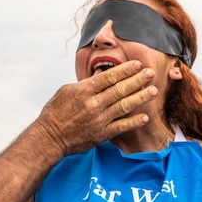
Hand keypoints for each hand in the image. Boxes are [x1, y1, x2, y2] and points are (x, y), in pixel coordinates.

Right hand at [36, 60, 157, 156]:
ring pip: (124, 106)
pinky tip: (144, 116)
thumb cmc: (55, 113)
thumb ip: (86, 84)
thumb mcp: (66, 91)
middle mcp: (93, 104)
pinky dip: (134, 122)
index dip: (125, 70)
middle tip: (150, 73)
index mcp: (84, 91)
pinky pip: (121, 127)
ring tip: (153, 90)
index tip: (137, 64)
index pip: (109, 77)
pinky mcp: (101, 134)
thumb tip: (101, 76)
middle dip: (137, 80)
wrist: (49, 137)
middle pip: (120, 89)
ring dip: (140, 97)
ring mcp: (99, 120)